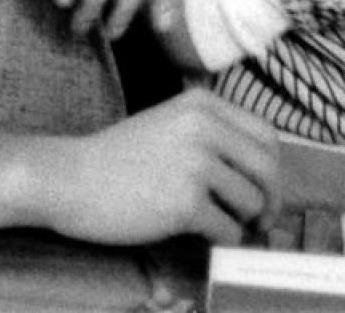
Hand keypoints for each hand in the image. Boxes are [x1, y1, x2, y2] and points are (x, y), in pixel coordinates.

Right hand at [34, 90, 280, 245]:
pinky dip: (220, 240)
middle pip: (268, 169)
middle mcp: (204, 126)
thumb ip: (212, 135)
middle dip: (270, 200)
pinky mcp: (186, 202)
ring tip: (216, 224)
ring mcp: (195, 163)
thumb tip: (264, 173)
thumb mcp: (169, 124)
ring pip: (251, 203)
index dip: (272, 169)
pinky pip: (228, 230)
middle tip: (259, 221)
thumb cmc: (119, 158)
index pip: (266, 136)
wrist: (72, 178)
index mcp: (202, 104)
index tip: (263, 190)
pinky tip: (198, 234)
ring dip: (240, 222)